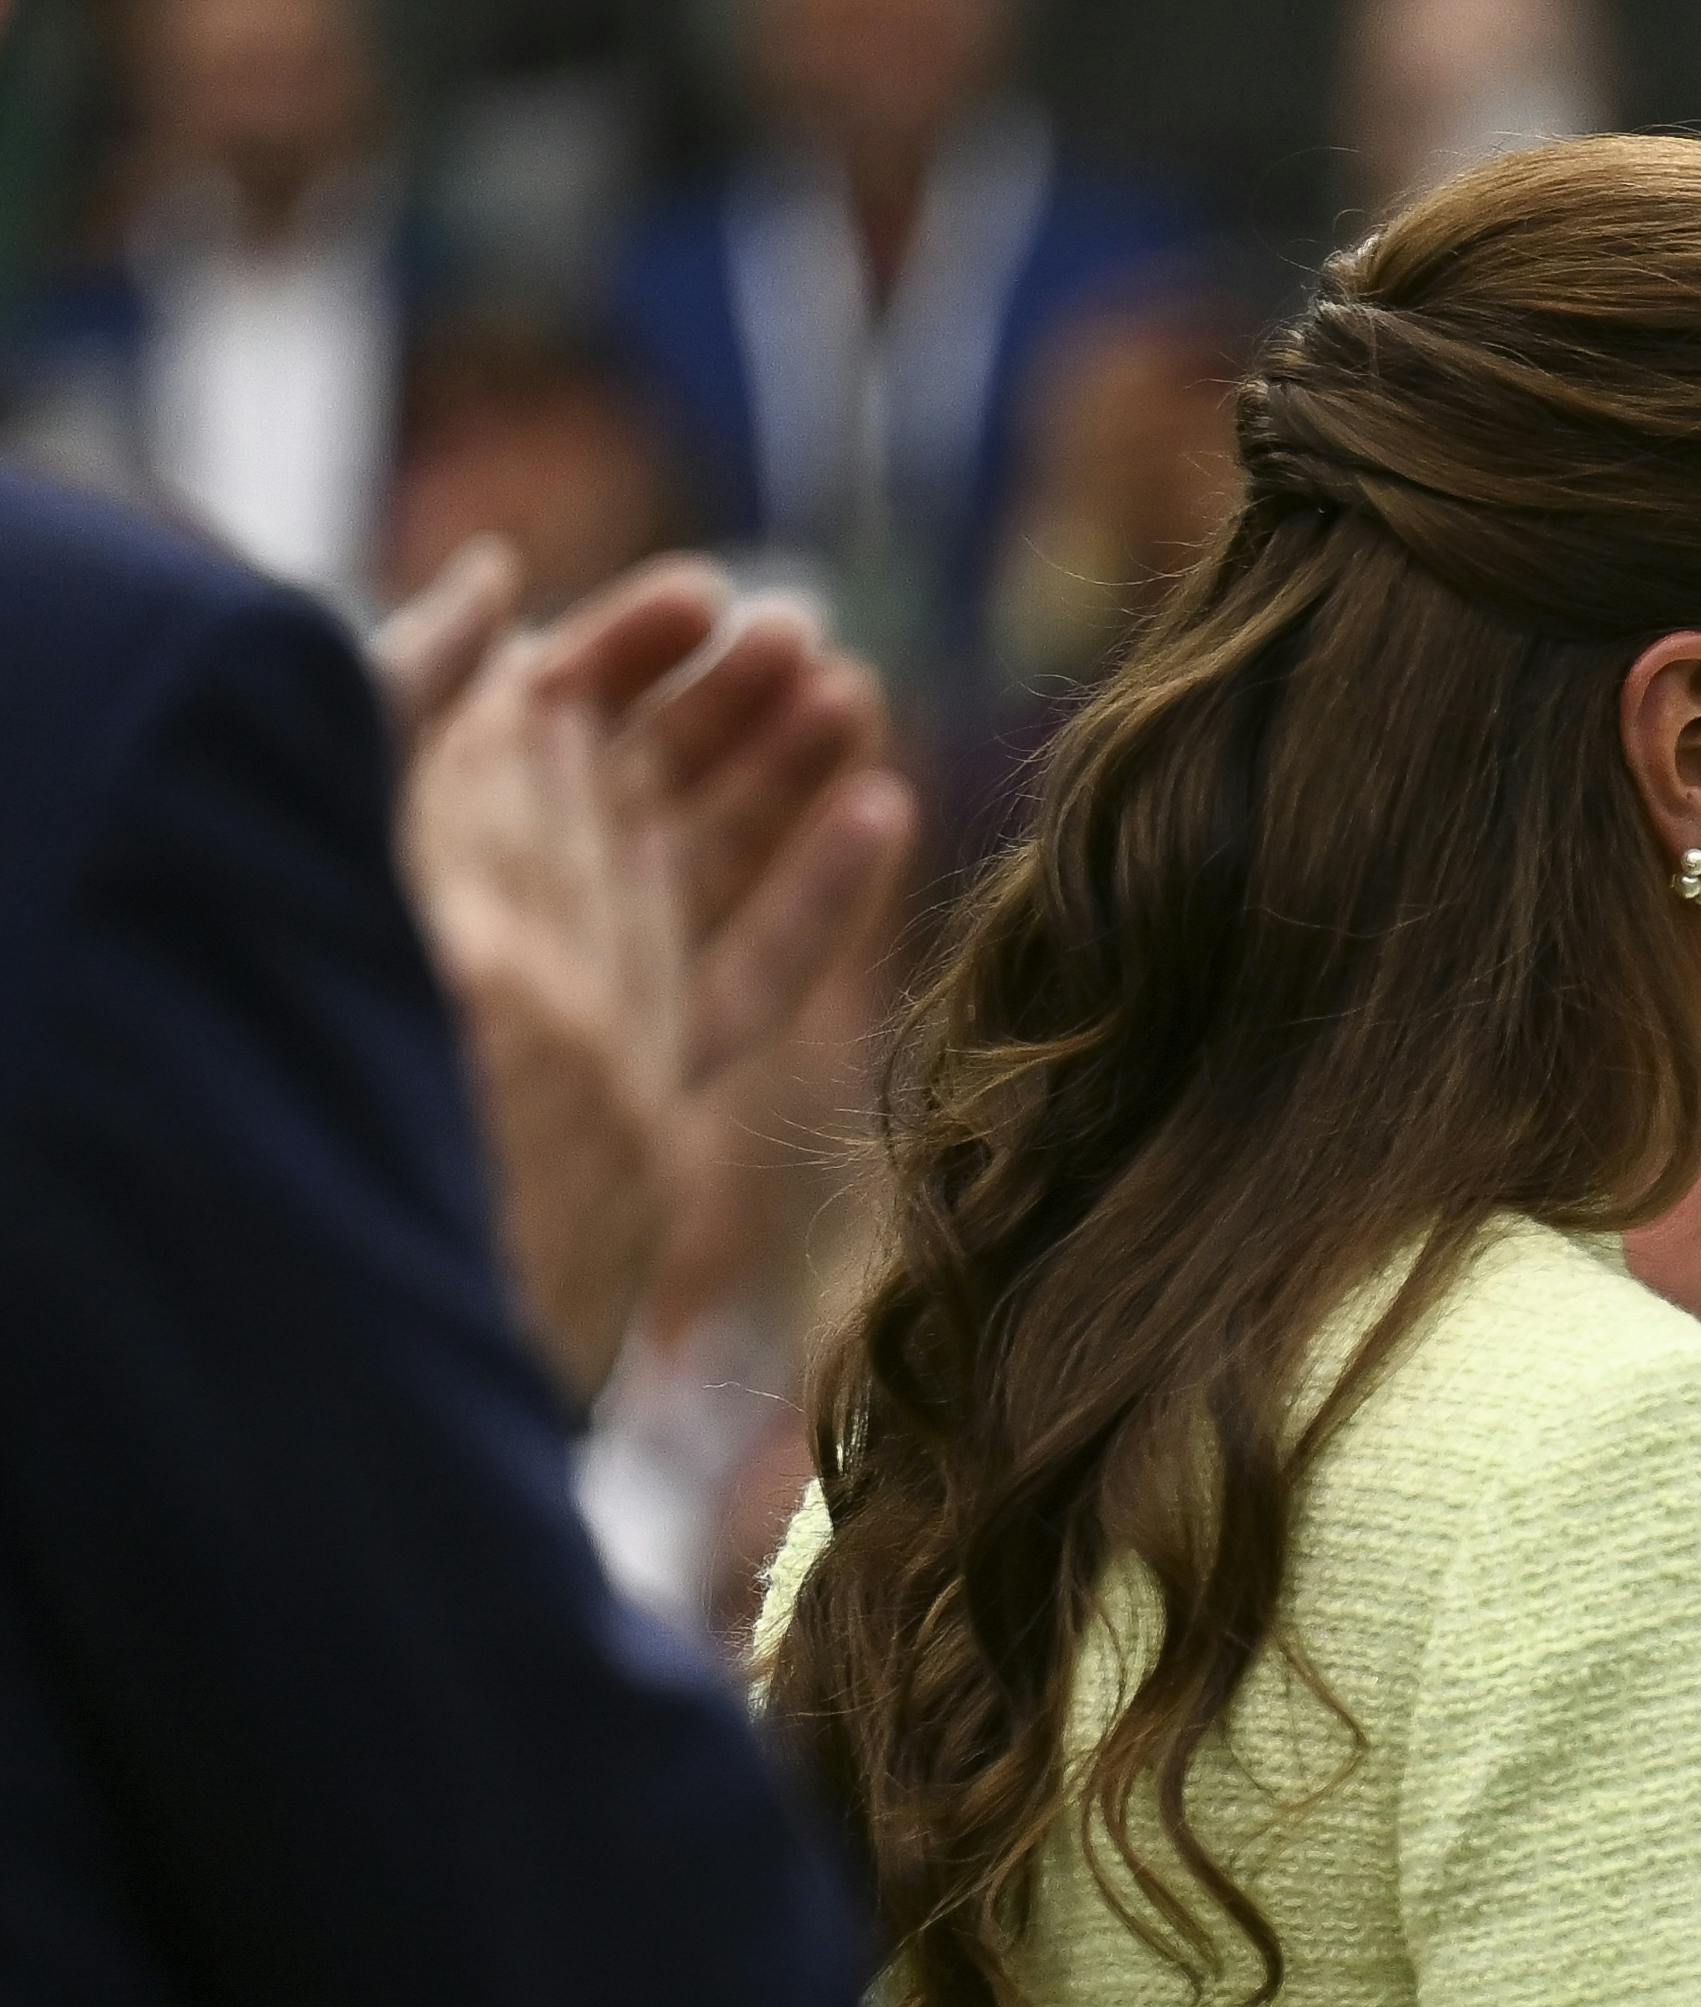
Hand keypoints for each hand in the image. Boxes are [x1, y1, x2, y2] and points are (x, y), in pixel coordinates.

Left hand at [381, 551, 911, 1400]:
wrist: (351, 1231)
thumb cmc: (318, 1010)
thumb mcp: (356, 814)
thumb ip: (412, 695)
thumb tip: (505, 581)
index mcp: (428, 844)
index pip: (544, 722)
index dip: (625, 652)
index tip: (705, 596)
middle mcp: (513, 923)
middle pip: (637, 789)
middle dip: (721, 701)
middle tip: (807, 632)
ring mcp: (591, 1009)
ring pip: (702, 869)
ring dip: (783, 773)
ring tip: (853, 694)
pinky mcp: (649, 1090)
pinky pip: (742, 981)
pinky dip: (816, 896)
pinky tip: (882, 811)